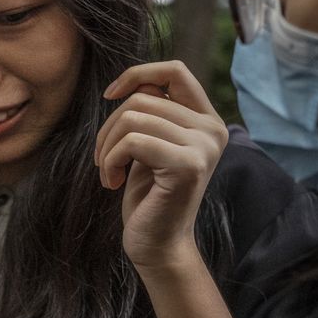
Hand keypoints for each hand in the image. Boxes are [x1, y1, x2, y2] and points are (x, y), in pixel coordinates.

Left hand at [95, 60, 228, 273]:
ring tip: (108, 172)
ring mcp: (204, 146)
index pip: (175, 71)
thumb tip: (136, 83)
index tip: (110, 96)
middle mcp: (213, 129)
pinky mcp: (188, 165)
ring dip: (107, 146)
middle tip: (104, 159)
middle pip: (143, 98)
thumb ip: (152, 113)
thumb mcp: (149, 145)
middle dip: (109, 126)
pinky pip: (132, 141)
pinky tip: (112, 182)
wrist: (157, 246)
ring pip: (133, 117)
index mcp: (207, 120)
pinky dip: (111, 160)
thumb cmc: (149, 196)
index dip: (138, 74)